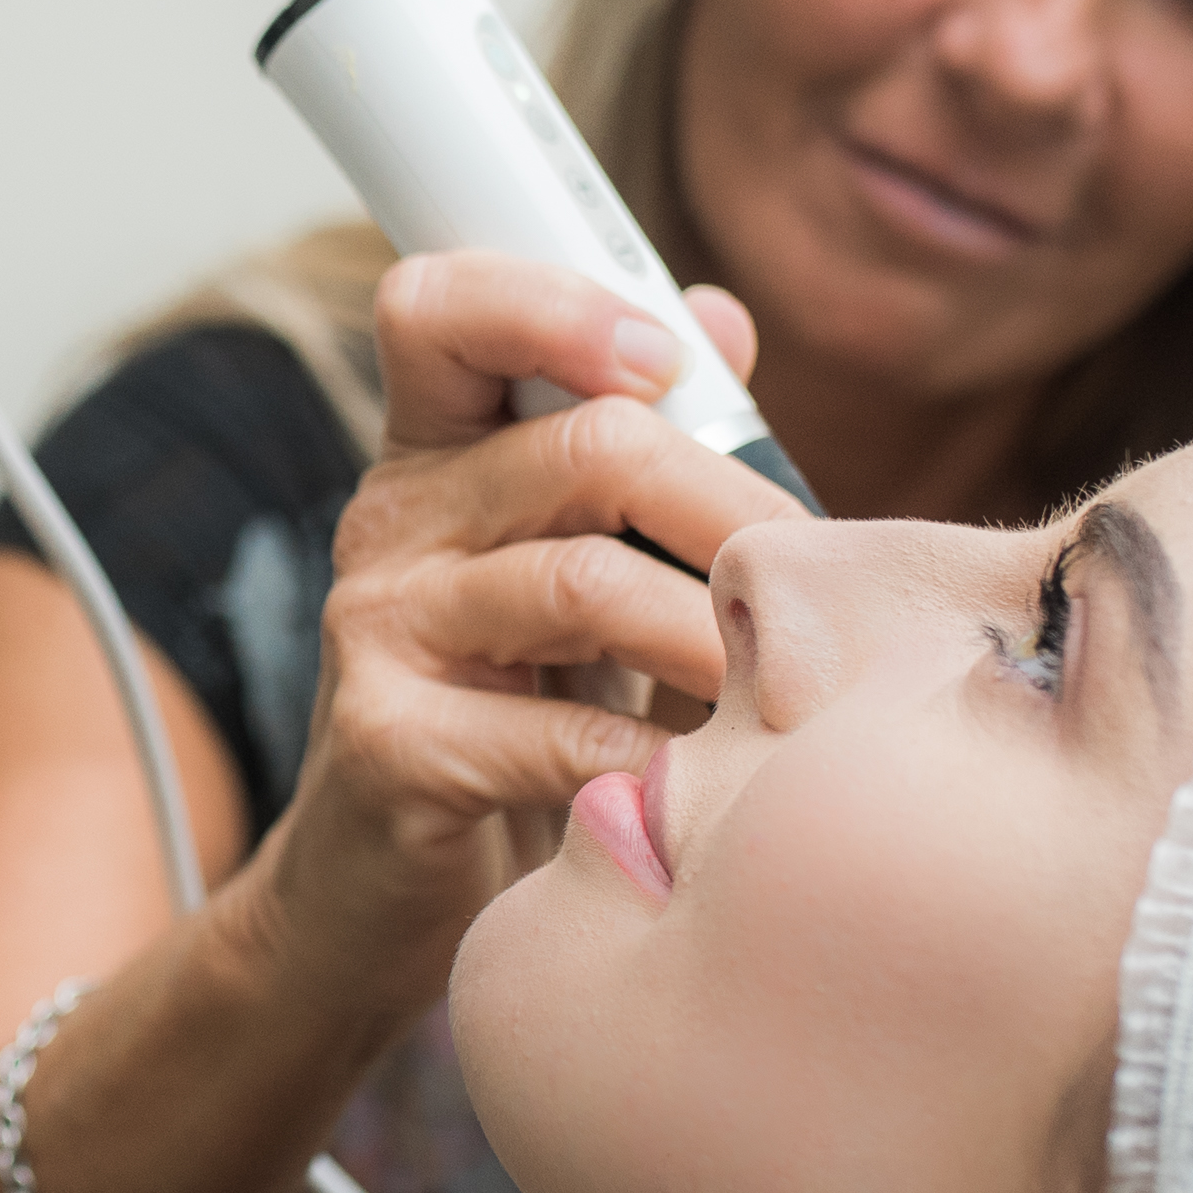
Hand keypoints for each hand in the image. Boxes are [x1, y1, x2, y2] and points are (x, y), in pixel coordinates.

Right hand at [220, 252, 800, 1030]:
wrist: (385, 887)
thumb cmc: (512, 708)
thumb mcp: (571, 562)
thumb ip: (642, 446)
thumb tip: (720, 319)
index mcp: (433, 450)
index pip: (440, 307)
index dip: (555, 305)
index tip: (669, 366)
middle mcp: (391, 521)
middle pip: (581, 446)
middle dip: (730, 507)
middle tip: (813, 582)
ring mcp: (380, 632)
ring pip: (581, 584)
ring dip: (714, 639)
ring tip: (789, 687)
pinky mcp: (388, 745)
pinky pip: (551, 732)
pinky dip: (648, 755)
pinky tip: (695, 781)